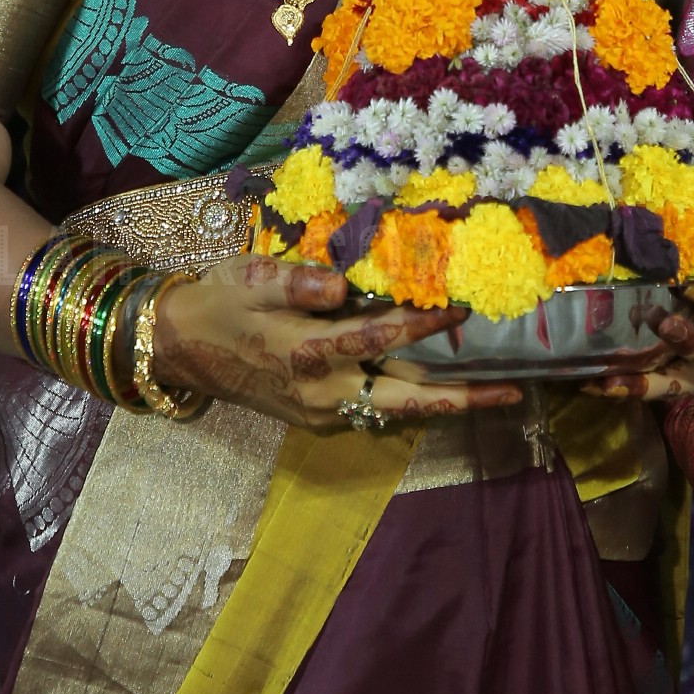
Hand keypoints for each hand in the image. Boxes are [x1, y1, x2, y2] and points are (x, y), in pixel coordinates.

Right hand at [152, 255, 519, 426]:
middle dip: (461, 397)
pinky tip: (441, 386)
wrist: (180, 348)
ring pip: (395, 409)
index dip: (424, 324)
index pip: (379, 336)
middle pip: (405, 398)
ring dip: (444, 403)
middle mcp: (322, 390)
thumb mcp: (250, 277)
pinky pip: (375, 409)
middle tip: (513, 392)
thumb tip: (343, 285)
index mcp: (308, 351)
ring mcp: (321, 410)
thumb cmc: (218, 302)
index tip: (463, 311)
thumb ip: (298, 282)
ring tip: (495, 393)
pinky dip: (411, 398)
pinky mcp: (318, 416)